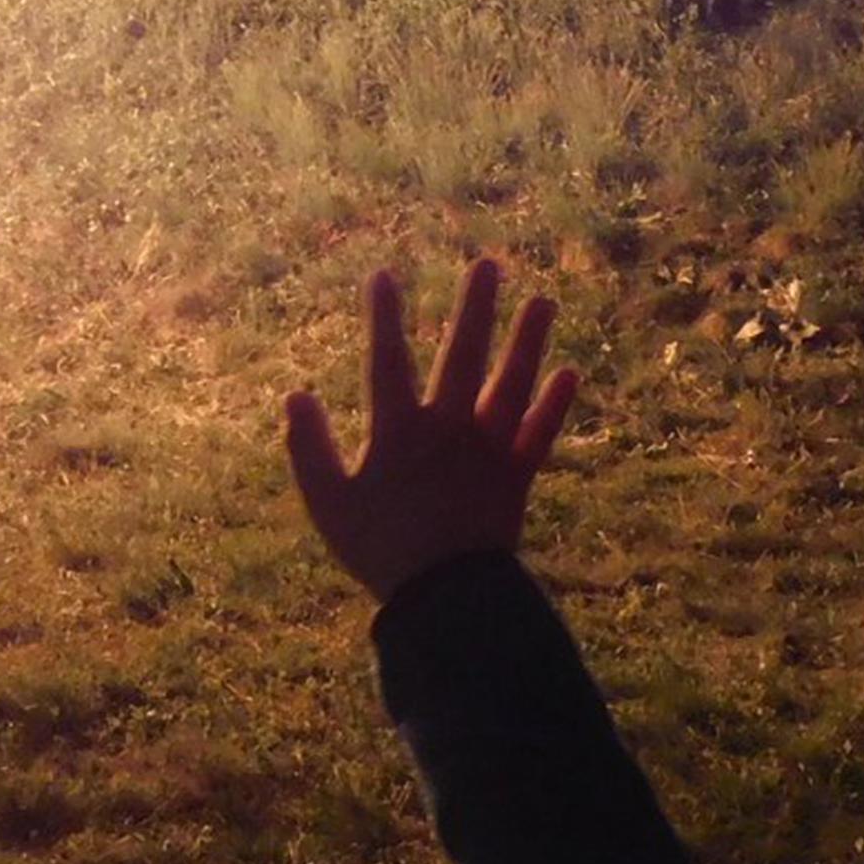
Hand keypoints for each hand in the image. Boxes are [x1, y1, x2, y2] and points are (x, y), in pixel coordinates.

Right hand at [282, 259, 580, 603]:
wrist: (446, 600)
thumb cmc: (379, 551)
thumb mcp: (329, 503)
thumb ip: (308, 447)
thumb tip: (294, 394)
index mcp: (398, 431)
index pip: (388, 360)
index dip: (383, 317)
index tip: (384, 273)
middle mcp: (448, 428)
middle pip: (463, 355)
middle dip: (475, 307)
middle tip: (488, 264)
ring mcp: (488, 450)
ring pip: (511, 385)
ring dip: (528, 341)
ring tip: (542, 301)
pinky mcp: (517, 477)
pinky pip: (539, 435)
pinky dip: (554, 406)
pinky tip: (569, 374)